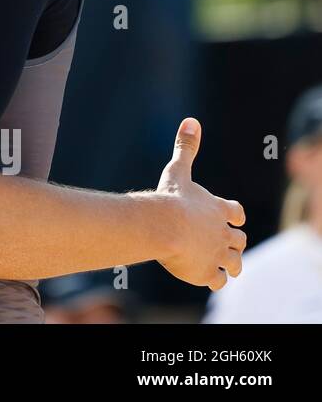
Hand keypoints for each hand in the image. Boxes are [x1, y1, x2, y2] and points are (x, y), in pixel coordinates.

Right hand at [154, 118, 246, 289]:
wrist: (163, 226)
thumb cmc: (170, 198)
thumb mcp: (178, 171)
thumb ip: (186, 148)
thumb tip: (191, 120)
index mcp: (219, 209)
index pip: (236, 213)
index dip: (234, 216)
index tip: (232, 219)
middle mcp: (223, 232)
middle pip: (239, 240)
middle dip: (234, 242)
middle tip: (226, 245)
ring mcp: (217, 254)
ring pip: (234, 262)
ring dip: (231, 264)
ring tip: (225, 267)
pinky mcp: (207, 272)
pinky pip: (219, 281)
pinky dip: (216, 280)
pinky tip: (208, 278)